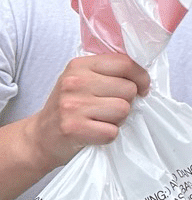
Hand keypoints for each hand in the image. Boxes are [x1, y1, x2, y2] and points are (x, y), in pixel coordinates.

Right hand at [29, 53, 149, 169]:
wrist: (39, 137)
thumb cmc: (69, 108)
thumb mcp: (83, 80)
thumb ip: (109, 72)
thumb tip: (144, 77)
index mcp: (79, 65)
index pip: (124, 63)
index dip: (141, 77)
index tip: (142, 88)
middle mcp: (75, 82)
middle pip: (128, 89)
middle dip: (126, 102)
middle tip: (108, 109)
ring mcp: (72, 105)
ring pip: (123, 110)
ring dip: (118, 120)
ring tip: (100, 120)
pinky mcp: (73, 128)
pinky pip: (112, 132)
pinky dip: (108, 136)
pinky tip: (93, 133)